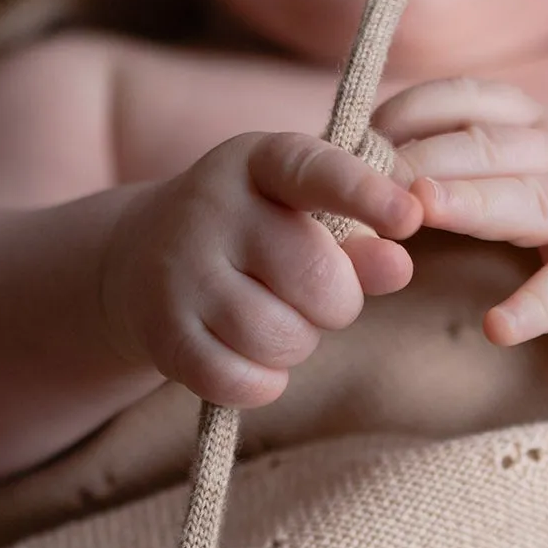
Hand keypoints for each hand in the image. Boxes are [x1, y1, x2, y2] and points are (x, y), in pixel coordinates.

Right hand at [101, 132, 420, 406]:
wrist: (139, 260)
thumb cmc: (252, 239)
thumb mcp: (304, 221)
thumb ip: (359, 243)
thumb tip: (399, 266)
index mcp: (258, 162)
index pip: (314, 171)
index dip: (364, 195)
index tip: (408, 217)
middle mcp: (212, 207)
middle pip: (315, 278)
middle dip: (338, 305)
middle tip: (319, 302)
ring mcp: (180, 270)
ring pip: (279, 337)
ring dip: (297, 347)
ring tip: (279, 325)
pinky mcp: (163, 332)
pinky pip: (240, 381)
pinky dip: (262, 385)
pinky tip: (254, 363)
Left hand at [374, 78, 547, 345]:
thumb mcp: (547, 161)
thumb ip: (480, 155)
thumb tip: (385, 159)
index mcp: (541, 125)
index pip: (467, 98)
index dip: (408, 112)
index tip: (349, 137)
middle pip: (483, 145)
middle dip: (416, 158)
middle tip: (351, 180)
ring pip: (527, 199)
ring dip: (470, 202)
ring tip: (417, 213)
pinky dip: (538, 304)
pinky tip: (500, 326)